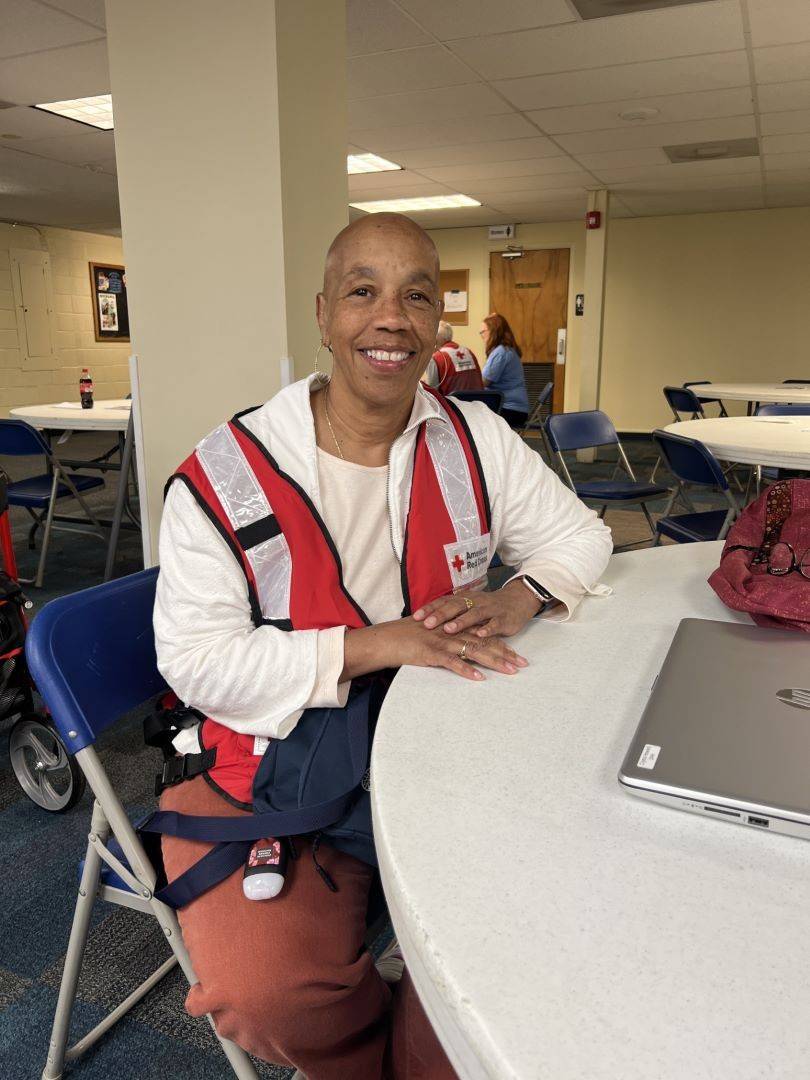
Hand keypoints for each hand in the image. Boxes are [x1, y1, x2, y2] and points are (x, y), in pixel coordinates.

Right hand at [342, 617, 527, 682]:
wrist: (385, 639)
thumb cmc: (406, 638)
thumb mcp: (432, 636)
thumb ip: (449, 641)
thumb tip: (464, 652)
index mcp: (453, 628)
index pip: (482, 635)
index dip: (501, 644)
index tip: (518, 655)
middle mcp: (451, 632)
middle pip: (484, 642)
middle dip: (505, 653)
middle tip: (523, 664)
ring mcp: (442, 641)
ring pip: (473, 651)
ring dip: (494, 661)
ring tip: (510, 671)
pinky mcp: (431, 652)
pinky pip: (452, 662)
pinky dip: (466, 670)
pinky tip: (479, 678)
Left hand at [412, 579, 542, 639]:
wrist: (516, 601)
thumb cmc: (487, 607)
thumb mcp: (468, 606)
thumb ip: (451, 612)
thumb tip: (427, 621)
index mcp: (464, 599)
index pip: (444, 602)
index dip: (430, 608)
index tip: (415, 617)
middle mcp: (475, 602)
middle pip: (456, 606)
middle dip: (441, 615)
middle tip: (427, 624)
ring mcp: (490, 609)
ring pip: (474, 614)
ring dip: (461, 621)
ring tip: (449, 629)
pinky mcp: (503, 619)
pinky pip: (495, 623)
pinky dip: (488, 628)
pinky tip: (480, 634)